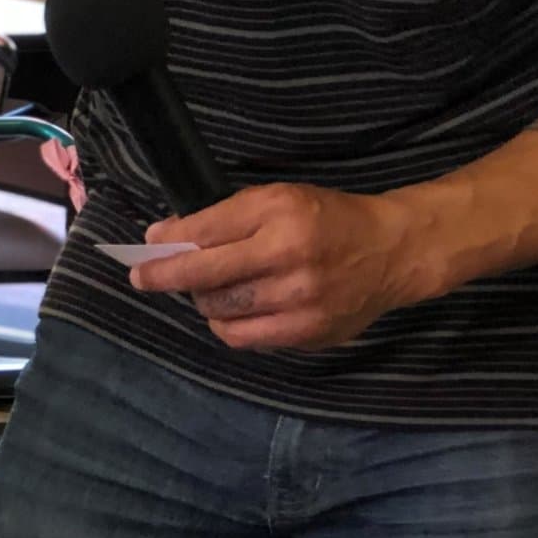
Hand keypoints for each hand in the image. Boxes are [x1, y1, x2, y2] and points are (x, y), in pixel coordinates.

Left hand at [130, 183, 429, 349]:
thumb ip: (223, 217)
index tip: (147, 245)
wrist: (392, 252)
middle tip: (145, 278)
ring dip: (201, 300)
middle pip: (204, 277)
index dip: (168, 242)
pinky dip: (227, 325)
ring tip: (205, 290)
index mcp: (280, 216)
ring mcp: (301, 302)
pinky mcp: (309, 334)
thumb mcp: (278, 199)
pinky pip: (244, 338)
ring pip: (219, 310)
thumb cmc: (327, 219)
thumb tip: (164, 237)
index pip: (205, 231)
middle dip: (164, 277)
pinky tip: (230, 311)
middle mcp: (290, 259)